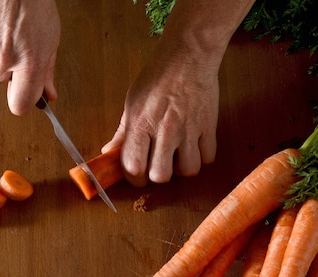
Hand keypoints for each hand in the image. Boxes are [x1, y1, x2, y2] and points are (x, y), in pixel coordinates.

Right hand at [0, 0, 60, 114]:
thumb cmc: (35, 4)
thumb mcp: (50, 40)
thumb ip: (47, 71)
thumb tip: (48, 95)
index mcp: (30, 63)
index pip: (19, 104)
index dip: (19, 102)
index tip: (20, 96)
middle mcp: (6, 57)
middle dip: (3, 67)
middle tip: (14, 45)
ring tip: (5, 26)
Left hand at [103, 55, 218, 186]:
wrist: (187, 57)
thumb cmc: (157, 77)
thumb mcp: (132, 102)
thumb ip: (123, 132)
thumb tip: (109, 152)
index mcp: (141, 124)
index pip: (133, 166)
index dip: (134, 178)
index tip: (138, 175)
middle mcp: (164, 130)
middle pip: (161, 175)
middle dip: (158, 175)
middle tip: (159, 165)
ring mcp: (188, 129)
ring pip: (188, 170)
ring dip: (182, 168)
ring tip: (179, 156)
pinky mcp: (208, 126)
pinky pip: (208, 157)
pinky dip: (202, 157)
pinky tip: (195, 147)